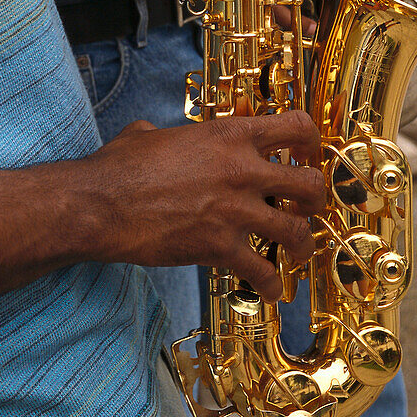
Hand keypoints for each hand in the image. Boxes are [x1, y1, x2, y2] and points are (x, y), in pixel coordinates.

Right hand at [78, 111, 325, 301]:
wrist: (101, 204)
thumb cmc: (120, 166)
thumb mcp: (149, 134)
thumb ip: (169, 134)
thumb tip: (157, 135)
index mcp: (230, 134)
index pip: (296, 126)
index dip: (310, 142)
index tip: (306, 155)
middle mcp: (243, 169)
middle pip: (310, 184)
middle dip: (314, 199)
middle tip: (305, 207)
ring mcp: (236, 210)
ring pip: (297, 231)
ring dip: (302, 245)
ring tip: (297, 253)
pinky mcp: (222, 247)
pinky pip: (263, 271)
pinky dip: (270, 284)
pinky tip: (268, 290)